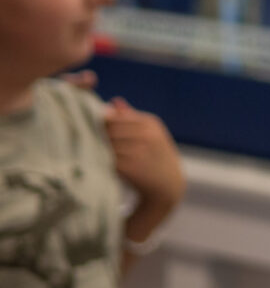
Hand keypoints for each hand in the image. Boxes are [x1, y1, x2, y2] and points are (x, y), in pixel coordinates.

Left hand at [101, 99, 183, 239]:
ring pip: (106, 143)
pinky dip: (100, 160)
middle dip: (96, 134)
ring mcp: (140, 150)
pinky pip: (107, 159)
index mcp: (150, 122)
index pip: (115, 116)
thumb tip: (113, 101)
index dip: (101, 123)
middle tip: (82, 140)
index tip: (87, 128)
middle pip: (109, 128)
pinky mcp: (131, 166)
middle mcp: (147, 134)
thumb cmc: (155, 158)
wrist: (169, 185)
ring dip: (96, 147)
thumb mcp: (150, 134)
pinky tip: (95, 163)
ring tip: (87, 152)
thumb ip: (131, 118)